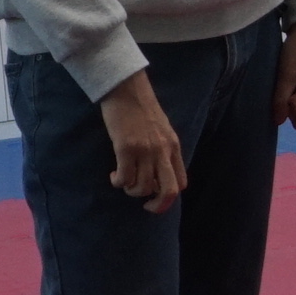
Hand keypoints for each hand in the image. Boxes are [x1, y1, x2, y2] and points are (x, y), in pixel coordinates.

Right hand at [99, 71, 186, 212]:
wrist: (127, 89)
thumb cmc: (142, 108)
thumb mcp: (162, 129)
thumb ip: (164, 149)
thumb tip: (158, 172)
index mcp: (174, 147)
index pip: (181, 182)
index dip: (169, 197)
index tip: (156, 198)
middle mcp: (162, 151)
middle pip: (168, 190)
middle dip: (157, 205)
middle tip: (145, 205)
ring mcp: (145, 150)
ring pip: (142, 187)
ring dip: (131, 190)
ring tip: (123, 181)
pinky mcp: (126, 148)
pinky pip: (124, 178)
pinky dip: (118, 182)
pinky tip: (114, 176)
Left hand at [276, 20, 295, 128]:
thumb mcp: (286, 75)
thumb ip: (281, 100)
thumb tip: (278, 122)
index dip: (290, 110)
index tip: (288, 90)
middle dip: (290, 102)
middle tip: (288, 82)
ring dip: (291, 95)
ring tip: (289, 77)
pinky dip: (294, 89)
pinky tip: (293, 76)